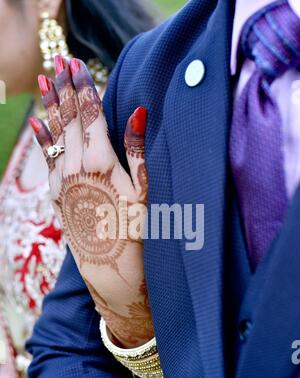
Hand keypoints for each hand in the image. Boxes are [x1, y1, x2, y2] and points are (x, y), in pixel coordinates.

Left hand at [29, 56, 153, 347]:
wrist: (113, 274)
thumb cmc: (138, 235)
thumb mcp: (145, 193)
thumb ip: (138, 152)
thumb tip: (138, 112)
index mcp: (101, 165)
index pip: (90, 117)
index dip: (84, 89)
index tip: (77, 65)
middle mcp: (76, 170)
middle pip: (69, 121)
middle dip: (65, 89)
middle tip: (60, 62)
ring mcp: (64, 184)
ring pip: (55, 136)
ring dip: (52, 107)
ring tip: (46, 82)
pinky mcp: (59, 197)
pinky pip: (48, 159)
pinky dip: (43, 139)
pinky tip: (37, 124)